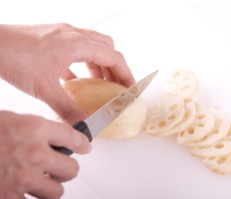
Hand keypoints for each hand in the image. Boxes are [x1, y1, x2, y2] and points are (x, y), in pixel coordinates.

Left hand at [0, 23, 134, 123]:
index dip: (126, 74)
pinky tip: (75, 79)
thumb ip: (68, 109)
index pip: (113, 57)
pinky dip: (82, 63)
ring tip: (99, 84)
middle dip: (115, 68)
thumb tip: (85, 125)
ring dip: (100, 65)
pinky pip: (76, 49)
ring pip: (93, 46)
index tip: (130, 89)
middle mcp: (73, 34)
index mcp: (77, 43)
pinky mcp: (52, 38)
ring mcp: (62, 34)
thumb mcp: (44, 89)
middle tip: (117, 87)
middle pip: (107, 48)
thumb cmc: (13, 58)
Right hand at [0, 110, 90, 198]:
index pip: (74, 138)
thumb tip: (55, 136)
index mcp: (36, 129)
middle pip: (72, 169)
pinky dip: (32, 197)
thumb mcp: (14, 118)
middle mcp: (35, 154)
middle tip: (63, 167)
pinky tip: (27, 191)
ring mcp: (24, 177)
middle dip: (68, 168)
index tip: (85, 147)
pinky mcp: (10, 196)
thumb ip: (38, 129)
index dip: (83, 144)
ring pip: (57, 191)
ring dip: (51, 186)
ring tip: (43, 180)